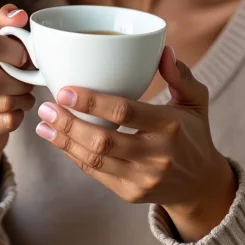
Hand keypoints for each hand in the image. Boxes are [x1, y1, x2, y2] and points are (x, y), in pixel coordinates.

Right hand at [0, 4, 35, 201]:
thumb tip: (19, 15)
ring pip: (2, 102)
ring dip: (22, 99)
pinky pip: (4, 121)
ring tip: (23, 94)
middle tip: (28, 80)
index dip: (16, 51)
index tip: (24, 57)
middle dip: (20, 81)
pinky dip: (17, 116)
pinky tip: (13, 110)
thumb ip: (7, 25)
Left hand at [34, 46, 236, 241]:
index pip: (125, 112)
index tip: (65, 90)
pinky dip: (74, 156)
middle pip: (103, 140)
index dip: (91, 101)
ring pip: (95, 160)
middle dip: (69, 123)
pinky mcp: (130, 194)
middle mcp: (156, 155)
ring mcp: (142, 178)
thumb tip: (163, 50)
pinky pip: (96, 174)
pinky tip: (59, 141)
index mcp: (170, 126)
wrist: (201, 185)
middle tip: (46, 106)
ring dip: (64, 141)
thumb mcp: (196, 100)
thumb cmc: (193, 133)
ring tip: (43, 124)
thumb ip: (180, 74)